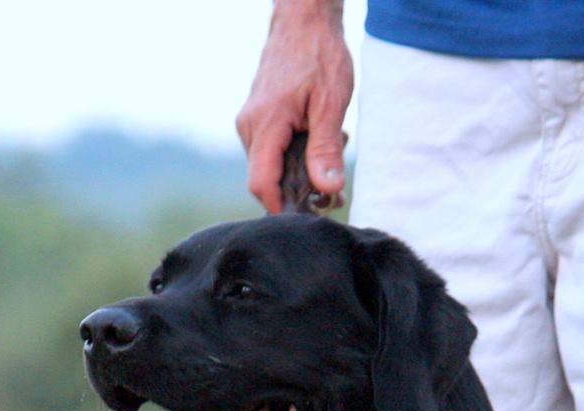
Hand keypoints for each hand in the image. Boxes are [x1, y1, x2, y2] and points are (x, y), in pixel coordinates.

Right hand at [237, 0, 352, 212]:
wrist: (303, 22)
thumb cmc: (319, 55)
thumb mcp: (331, 103)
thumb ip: (326, 148)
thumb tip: (327, 189)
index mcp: (265, 125)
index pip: (262, 184)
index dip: (282, 208)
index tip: (309, 216)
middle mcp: (249, 127)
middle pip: (266, 180)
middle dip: (298, 192)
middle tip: (334, 190)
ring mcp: (249, 123)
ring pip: (269, 167)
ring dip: (299, 172)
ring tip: (331, 148)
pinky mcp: (256, 120)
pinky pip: (270, 151)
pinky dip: (293, 156)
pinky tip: (316, 139)